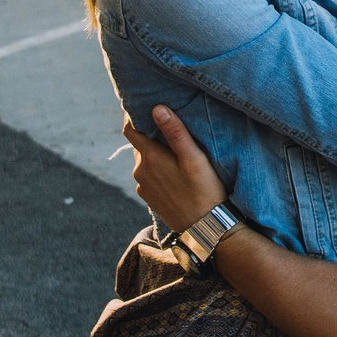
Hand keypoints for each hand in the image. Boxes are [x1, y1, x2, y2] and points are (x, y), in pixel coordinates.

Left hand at [125, 107, 229, 232]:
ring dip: (155, 152)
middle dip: (151, 134)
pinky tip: (174, 171)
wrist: (205, 228)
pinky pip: (149, 175)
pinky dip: (157, 168)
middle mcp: (140, 171)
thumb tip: (157, 108)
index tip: (150, 107)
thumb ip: (176, 132)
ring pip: (145, 160)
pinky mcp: (149, 197)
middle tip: (171, 128)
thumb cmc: (204, 191)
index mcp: (149, 158)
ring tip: (175, 150)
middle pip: (139, 143)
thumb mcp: (195, 158)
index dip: (137, 116)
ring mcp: (143, 186)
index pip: (130, 129)